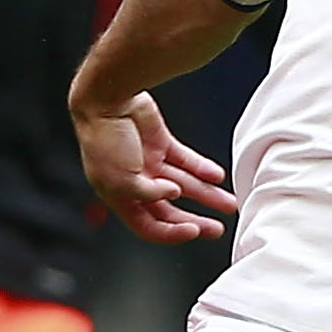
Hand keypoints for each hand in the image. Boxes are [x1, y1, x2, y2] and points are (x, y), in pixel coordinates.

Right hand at [76, 92, 238, 243]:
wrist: (106, 99)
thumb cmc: (103, 139)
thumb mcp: (121, 179)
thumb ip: (148, 194)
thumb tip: (173, 194)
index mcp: (120, 197)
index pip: (149, 226)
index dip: (171, 233)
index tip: (194, 231)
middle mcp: (136, 183)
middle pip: (170, 210)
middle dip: (195, 220)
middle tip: (216, 228)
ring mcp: (149, 163)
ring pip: (184, 185)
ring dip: (206, 195)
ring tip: (227, 203)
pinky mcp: (160, 143)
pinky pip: (185, 160)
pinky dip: (202, 168)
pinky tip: (216, 175)